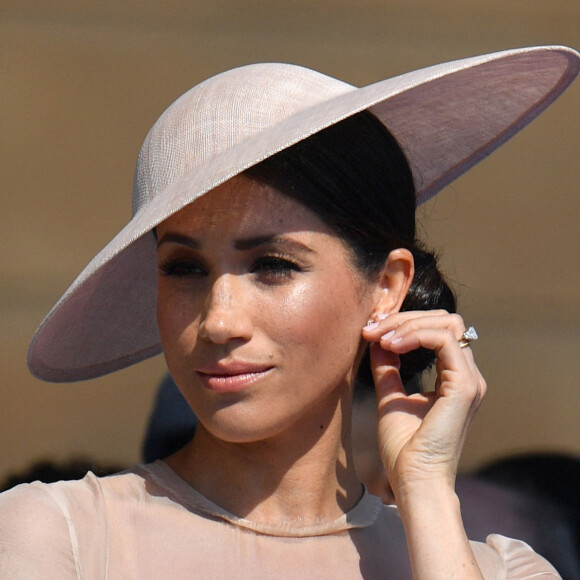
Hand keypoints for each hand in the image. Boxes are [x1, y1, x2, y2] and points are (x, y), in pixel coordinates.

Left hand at [361, 310, 485, 499]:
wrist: (413, 481)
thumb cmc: (404, 448)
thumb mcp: (391, 398)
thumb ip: (388, 368)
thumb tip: (377, 340)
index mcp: (454, 378)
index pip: (438, 330)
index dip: (404, 323)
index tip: (371, 331)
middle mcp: (466, 375)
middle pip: (444, 321)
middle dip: (404, 318)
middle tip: (372, 329)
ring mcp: (469, 380)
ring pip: (446, 324)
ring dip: (407, 324)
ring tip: (379, 338)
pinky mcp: (464, 386)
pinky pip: (444, 340)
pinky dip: (415, 335)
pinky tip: (391, 346)